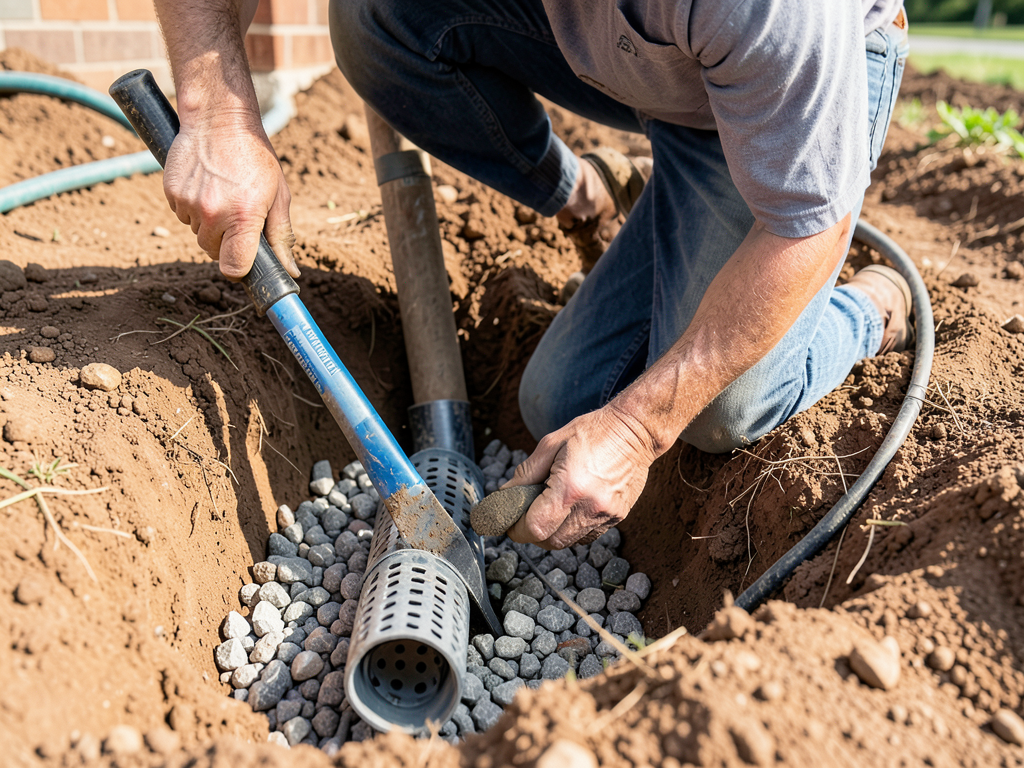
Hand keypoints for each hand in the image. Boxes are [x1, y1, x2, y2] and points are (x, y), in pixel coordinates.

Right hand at [163, 116, 298, 279]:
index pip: (233, 267)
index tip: (244, 261)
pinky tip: (205, 186)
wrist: (218, 118)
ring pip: (197, 233)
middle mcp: (213, 213)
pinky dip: (193, 208)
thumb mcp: (278, 195)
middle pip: (213, 252)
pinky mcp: (172, 192)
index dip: (239, 270)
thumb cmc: (255, 156)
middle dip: (225, 242)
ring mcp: (189, 203)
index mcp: (243, 217)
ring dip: (209, 224)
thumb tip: (290, 271)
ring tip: (222, 195)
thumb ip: (281, 236)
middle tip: (236, 217)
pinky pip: (182, 215)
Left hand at [505, 404, 655, 548]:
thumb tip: (505, 495)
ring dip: (552, 533)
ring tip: (548, 510)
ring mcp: (607, 515)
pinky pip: (588, 536)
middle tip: (525, 516)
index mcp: (570, 488)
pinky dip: (572, 530)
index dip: (517, 528)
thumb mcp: (551, 444)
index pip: (535, 528)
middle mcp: (590, 507)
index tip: (511, 520)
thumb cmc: (593, 431)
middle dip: (532, 534)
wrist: (636, 430)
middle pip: (552, 542)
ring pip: (570, 543)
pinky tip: (570, 509)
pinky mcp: (618, 517)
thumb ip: (526, 473)